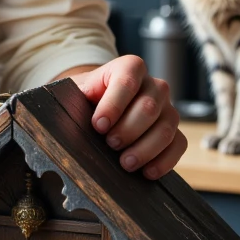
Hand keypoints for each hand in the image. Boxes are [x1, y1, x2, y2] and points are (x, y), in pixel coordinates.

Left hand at [66, 55, 185, 180]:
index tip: (99, 125)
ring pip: (166, 128)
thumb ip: (73, 100)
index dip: (114, 104)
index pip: (127, 80)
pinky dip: (164, 161)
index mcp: (129, 67)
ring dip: (145, 149)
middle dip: (128, 130)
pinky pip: (178, 145)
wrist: (100, 107)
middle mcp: (153, 85)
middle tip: (110, 144)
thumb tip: (60, 121)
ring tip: (125, 163)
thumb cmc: (88, 99)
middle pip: (149, 107)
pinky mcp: (174, 131)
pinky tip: (146, 171)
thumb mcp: (77, 93)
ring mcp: (167, 108)